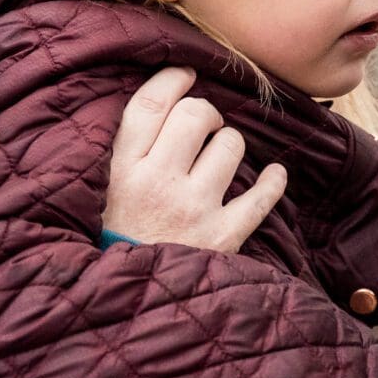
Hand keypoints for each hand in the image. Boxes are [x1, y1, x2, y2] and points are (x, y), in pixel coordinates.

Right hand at [103, 68, 286, 252]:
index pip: (152, 104)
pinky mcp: (223, 236)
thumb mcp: (103, 189)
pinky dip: (273, 183)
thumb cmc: (113, 238)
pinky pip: (261, 197)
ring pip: (230, 146)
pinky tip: (275, 176)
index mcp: (123, 169)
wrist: (124, 303)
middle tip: (202, 126)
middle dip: (205, 113)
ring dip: (229, 145)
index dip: (173, 78)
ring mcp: (194, 209)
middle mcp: (159, 183)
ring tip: (218, 160)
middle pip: (196, 115)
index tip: (186, 74)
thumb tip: (165, 97)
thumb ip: (126, 147)